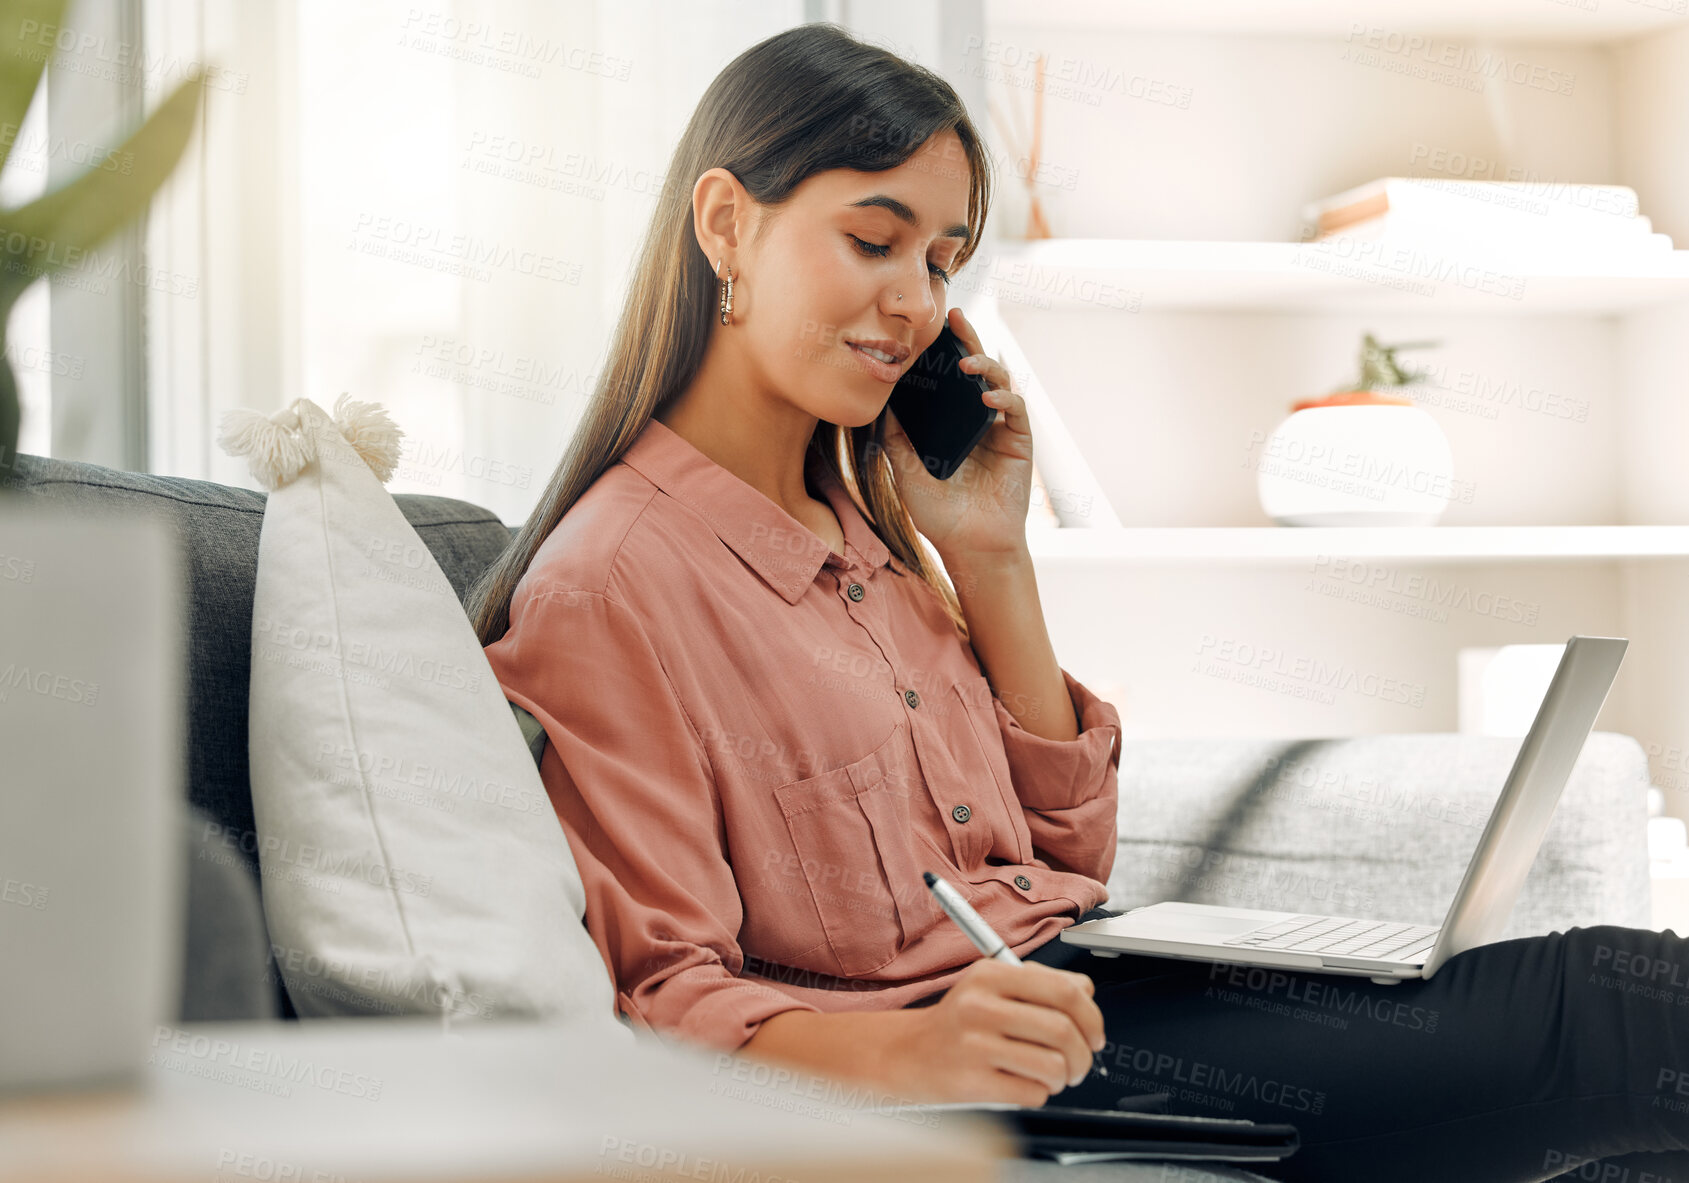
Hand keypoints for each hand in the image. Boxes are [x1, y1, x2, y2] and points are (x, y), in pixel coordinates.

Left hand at [882, 307, 1033, 563]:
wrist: (971, 547)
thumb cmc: (939, 514)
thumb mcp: (905, 471)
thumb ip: (896, 437)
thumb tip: (881, 402)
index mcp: (949, 423)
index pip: (946, 379)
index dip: (940, 352)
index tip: (927, 328)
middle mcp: (975, 419)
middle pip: (974, 369)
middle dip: (966, 339)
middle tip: (954, 317)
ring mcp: (999, 428)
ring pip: (998, 381)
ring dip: (985, 366)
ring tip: (967, 364)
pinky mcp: (1019, 441)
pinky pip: (1016, 409)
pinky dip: (1003, 398)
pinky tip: (987, 396)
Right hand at [888, 959, 1105, 1105]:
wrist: (906, 1054)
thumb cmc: (957, 1023)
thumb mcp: (990, 987)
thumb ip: (1039, 984)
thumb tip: (1087, 992)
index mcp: (991, 975)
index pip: (1064, 989)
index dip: (1092, 1016)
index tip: (1095, 1034)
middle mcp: (980, 1005)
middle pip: (1063, 1030)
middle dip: (1084, 1055)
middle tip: (1080, 1064)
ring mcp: (974, 1045)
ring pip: (1053, 1065)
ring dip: (1063, 1078)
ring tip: (1049, 1076)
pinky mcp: (971, 1082)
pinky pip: (1032, 1093)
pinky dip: (1038, 1094)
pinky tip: (1021, 1084)